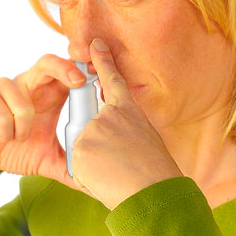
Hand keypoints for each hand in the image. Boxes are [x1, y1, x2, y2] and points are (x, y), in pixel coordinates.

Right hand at [0, 54, 96, 196]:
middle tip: (78, 82)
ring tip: (18, 138)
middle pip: (48, 62)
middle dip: (64, 68)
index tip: (98, 74)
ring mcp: (5, 87)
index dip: (82, 69)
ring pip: (22, 101)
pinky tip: (1, 137)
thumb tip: (92, 181)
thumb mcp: (48, 159)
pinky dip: (5, 131)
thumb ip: (69, 165)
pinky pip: (1, 112)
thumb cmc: (17, 151)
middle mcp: (30, 83)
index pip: (68, 72)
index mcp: (50, 93)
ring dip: (23, 128)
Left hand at [71, 38, 182, 210]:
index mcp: (129, 111)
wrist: (154, 191)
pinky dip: (89, 176)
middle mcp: (109, 115)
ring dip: (96, 164)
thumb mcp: (147, 139)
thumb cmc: (157, 171)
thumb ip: (127, 129)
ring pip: (84, 147)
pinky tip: (108, 179)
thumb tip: (115, 136)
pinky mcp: (80, 147)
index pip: (113, 80)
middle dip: (98, 145)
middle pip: (91, 125)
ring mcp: (93, 129)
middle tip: (120, 161)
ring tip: (117, 173)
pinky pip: (78, 164)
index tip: (95, 44)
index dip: (103, 61)